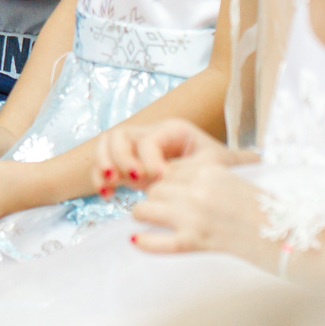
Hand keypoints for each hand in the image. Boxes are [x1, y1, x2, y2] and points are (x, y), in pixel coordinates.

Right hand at [101, 118, 232, 191]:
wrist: (224, 181)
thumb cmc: (222, 170)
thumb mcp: (215, 166)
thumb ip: (192, 169)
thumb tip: (165, 179)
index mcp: (172, 130)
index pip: (149, 140)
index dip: (151, 160)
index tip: (162, 180)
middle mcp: (151, 135)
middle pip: (120, 135)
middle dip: (120, 157)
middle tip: (133, 179)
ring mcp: (137, 150)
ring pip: (106, 146)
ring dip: (104, 165)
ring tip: (111, 185)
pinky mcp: (129, 167)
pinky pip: (105, 166)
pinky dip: (100, 179)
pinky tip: (108, 195)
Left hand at [129, 163, 275, 267]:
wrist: (289, 235)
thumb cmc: (267, 210)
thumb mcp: (236, 179)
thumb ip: (208, 177)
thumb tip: (176, 179)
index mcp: (211, 169)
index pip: (169, 170)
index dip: (164, 181)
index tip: (166, 191)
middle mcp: (199, 189)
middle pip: (155, 188)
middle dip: (154, 198)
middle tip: (158, 209)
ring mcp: (196, 216)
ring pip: (148, 208)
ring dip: (145, 215)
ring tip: (146, 221)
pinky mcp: (197, 241)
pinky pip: (159, 241)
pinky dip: (145, 242)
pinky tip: (136, 241)